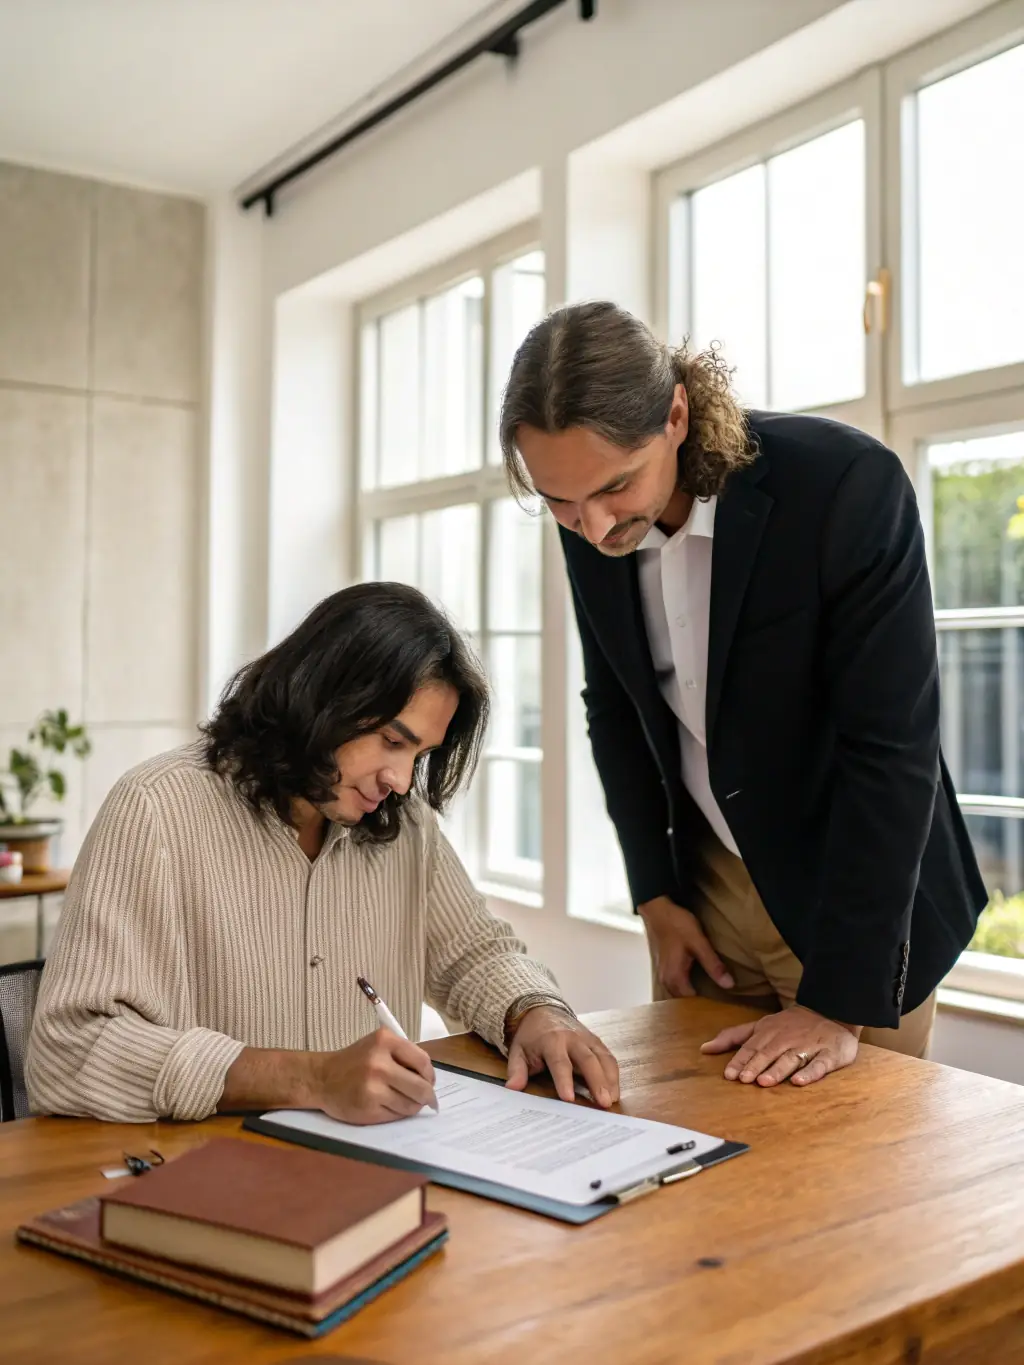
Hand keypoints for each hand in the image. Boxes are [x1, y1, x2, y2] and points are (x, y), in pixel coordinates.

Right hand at [310, 1029, 437, 1122]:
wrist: (321, 1078)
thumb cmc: (355, 1061)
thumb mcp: (378, 1045)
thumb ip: (403, 1056)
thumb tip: (430, 1080)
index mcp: (385, 1041)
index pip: (423, 1061)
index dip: (430, 1075)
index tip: (429, 1082)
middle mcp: (379, 1063)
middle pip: (421, 1087)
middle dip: (427, 1096)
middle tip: (427, 1099)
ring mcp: (373, 1088)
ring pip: (410, 1105)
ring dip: (413, 1106)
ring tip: (404, 1101)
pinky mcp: (368, 1108)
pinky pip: (396, 1115)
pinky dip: (398, 1114)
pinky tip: (388, 1106)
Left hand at [505, 1007, 619, 1107]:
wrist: (541, 1011)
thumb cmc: (530, 1036)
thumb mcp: (518, 1051)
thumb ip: (516, 1070)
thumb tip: (512, 1088)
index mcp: (551, 1040)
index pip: (559, 1062)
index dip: (564, 1080)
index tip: (568, 1098)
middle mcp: (572, 1038)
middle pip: (588, 1060)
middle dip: (596, 1081)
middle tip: (603, 1103)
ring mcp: (587, 1038)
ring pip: (603, 1057)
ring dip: (610, 1079)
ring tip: (612, 1100)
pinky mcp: (595, 1041)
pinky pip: (608, 1057)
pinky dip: (613, 1074)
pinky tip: (614, 1091)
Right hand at [638, 895, 734, 997]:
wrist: (657, 909)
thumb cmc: (677, 925)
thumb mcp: (699, 943)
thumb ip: (713, 965)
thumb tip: (729, 985)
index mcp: (675, 978)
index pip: (692, 1003)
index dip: (707, 1004)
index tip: (722, 1002)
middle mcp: (666, 980)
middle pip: (684, 1000)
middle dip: (699, 1001)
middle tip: (718, 998)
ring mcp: (662, 973)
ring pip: (679, 992)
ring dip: (691, 993)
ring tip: (709, 991)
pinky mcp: (663, 966)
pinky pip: (676, 984)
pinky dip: (686, 985)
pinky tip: (696, 979)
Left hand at [700, 1004, 860, 1086]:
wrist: (831, 1012)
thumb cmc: (790, 1025)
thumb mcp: (760, 1026)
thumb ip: (734, 1037)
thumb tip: (704, 1048)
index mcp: (769, 1032)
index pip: (752, 1047)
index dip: (740, 1061)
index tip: (729, 1075)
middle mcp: (787, 1039)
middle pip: (769, 1053)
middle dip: (756, 1066)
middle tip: (745, 1079)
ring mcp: (808, 1046)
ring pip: (791, 1059)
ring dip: (778, 1070)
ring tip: (765, 1081)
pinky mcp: (829, 1055)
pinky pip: (819, 1064)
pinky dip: (810, 1073)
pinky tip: (799, 1081)